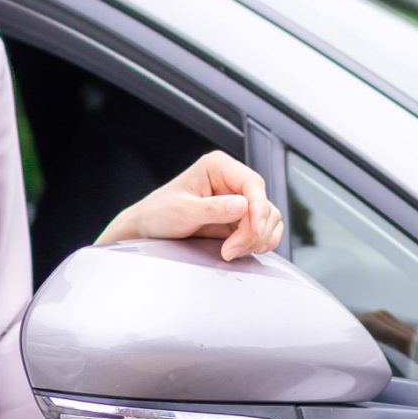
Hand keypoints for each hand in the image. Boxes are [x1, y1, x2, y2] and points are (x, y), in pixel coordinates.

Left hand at [100, 149, 285, 261]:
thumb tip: (242, 205)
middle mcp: (232, 181)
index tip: (253, 230)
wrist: (148, 230)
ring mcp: (238, 201)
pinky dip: (257, 243)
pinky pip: (263, 231)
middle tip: (231, 250)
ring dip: (256, 239)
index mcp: (218, 167)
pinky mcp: (240, 220)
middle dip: (253, 231)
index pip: (252, 183)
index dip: (258, 207)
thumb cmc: (159, 213)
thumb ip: (212, 209)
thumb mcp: (182, 211)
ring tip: (231, 251)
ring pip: (269, 219)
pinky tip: (238, 250)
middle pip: (264, 203)